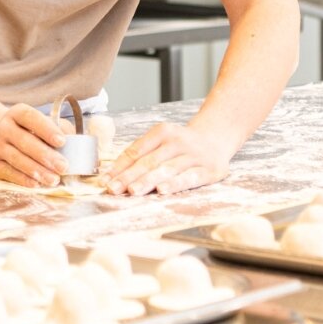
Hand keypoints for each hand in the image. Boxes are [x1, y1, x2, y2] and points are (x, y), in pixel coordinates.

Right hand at [0, 103, 65, 186]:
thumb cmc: (26, 131)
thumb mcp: (40, 122)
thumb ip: (58, 128)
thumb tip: (75, 141)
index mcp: (17, 113)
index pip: (30, 117)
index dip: (46, 129)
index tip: (62, 141)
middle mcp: (3, 127)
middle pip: (24, 141)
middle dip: (45, 155)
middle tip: (63, 166)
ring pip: (16, 159)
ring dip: (37, 171)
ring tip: (54, 179)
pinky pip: (8, 173)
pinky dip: (23, 179)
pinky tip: (37, 184)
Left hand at [106, 122, 231, 195]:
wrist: (217, 138)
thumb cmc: (181, 145)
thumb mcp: (162, 141)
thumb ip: (141, 155)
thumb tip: (112, 175)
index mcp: (163, 132)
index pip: (137, 150)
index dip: (120, 166)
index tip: (105, 180)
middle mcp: (178, 142)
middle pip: (150, 161)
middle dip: (129, 177)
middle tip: (114, 189)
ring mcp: (194, 156)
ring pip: (167, 169)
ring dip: (148, 181)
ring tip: (133, 191)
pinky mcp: (209, 170)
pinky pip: (189, 178)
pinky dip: (175, 184)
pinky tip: (163, 190)